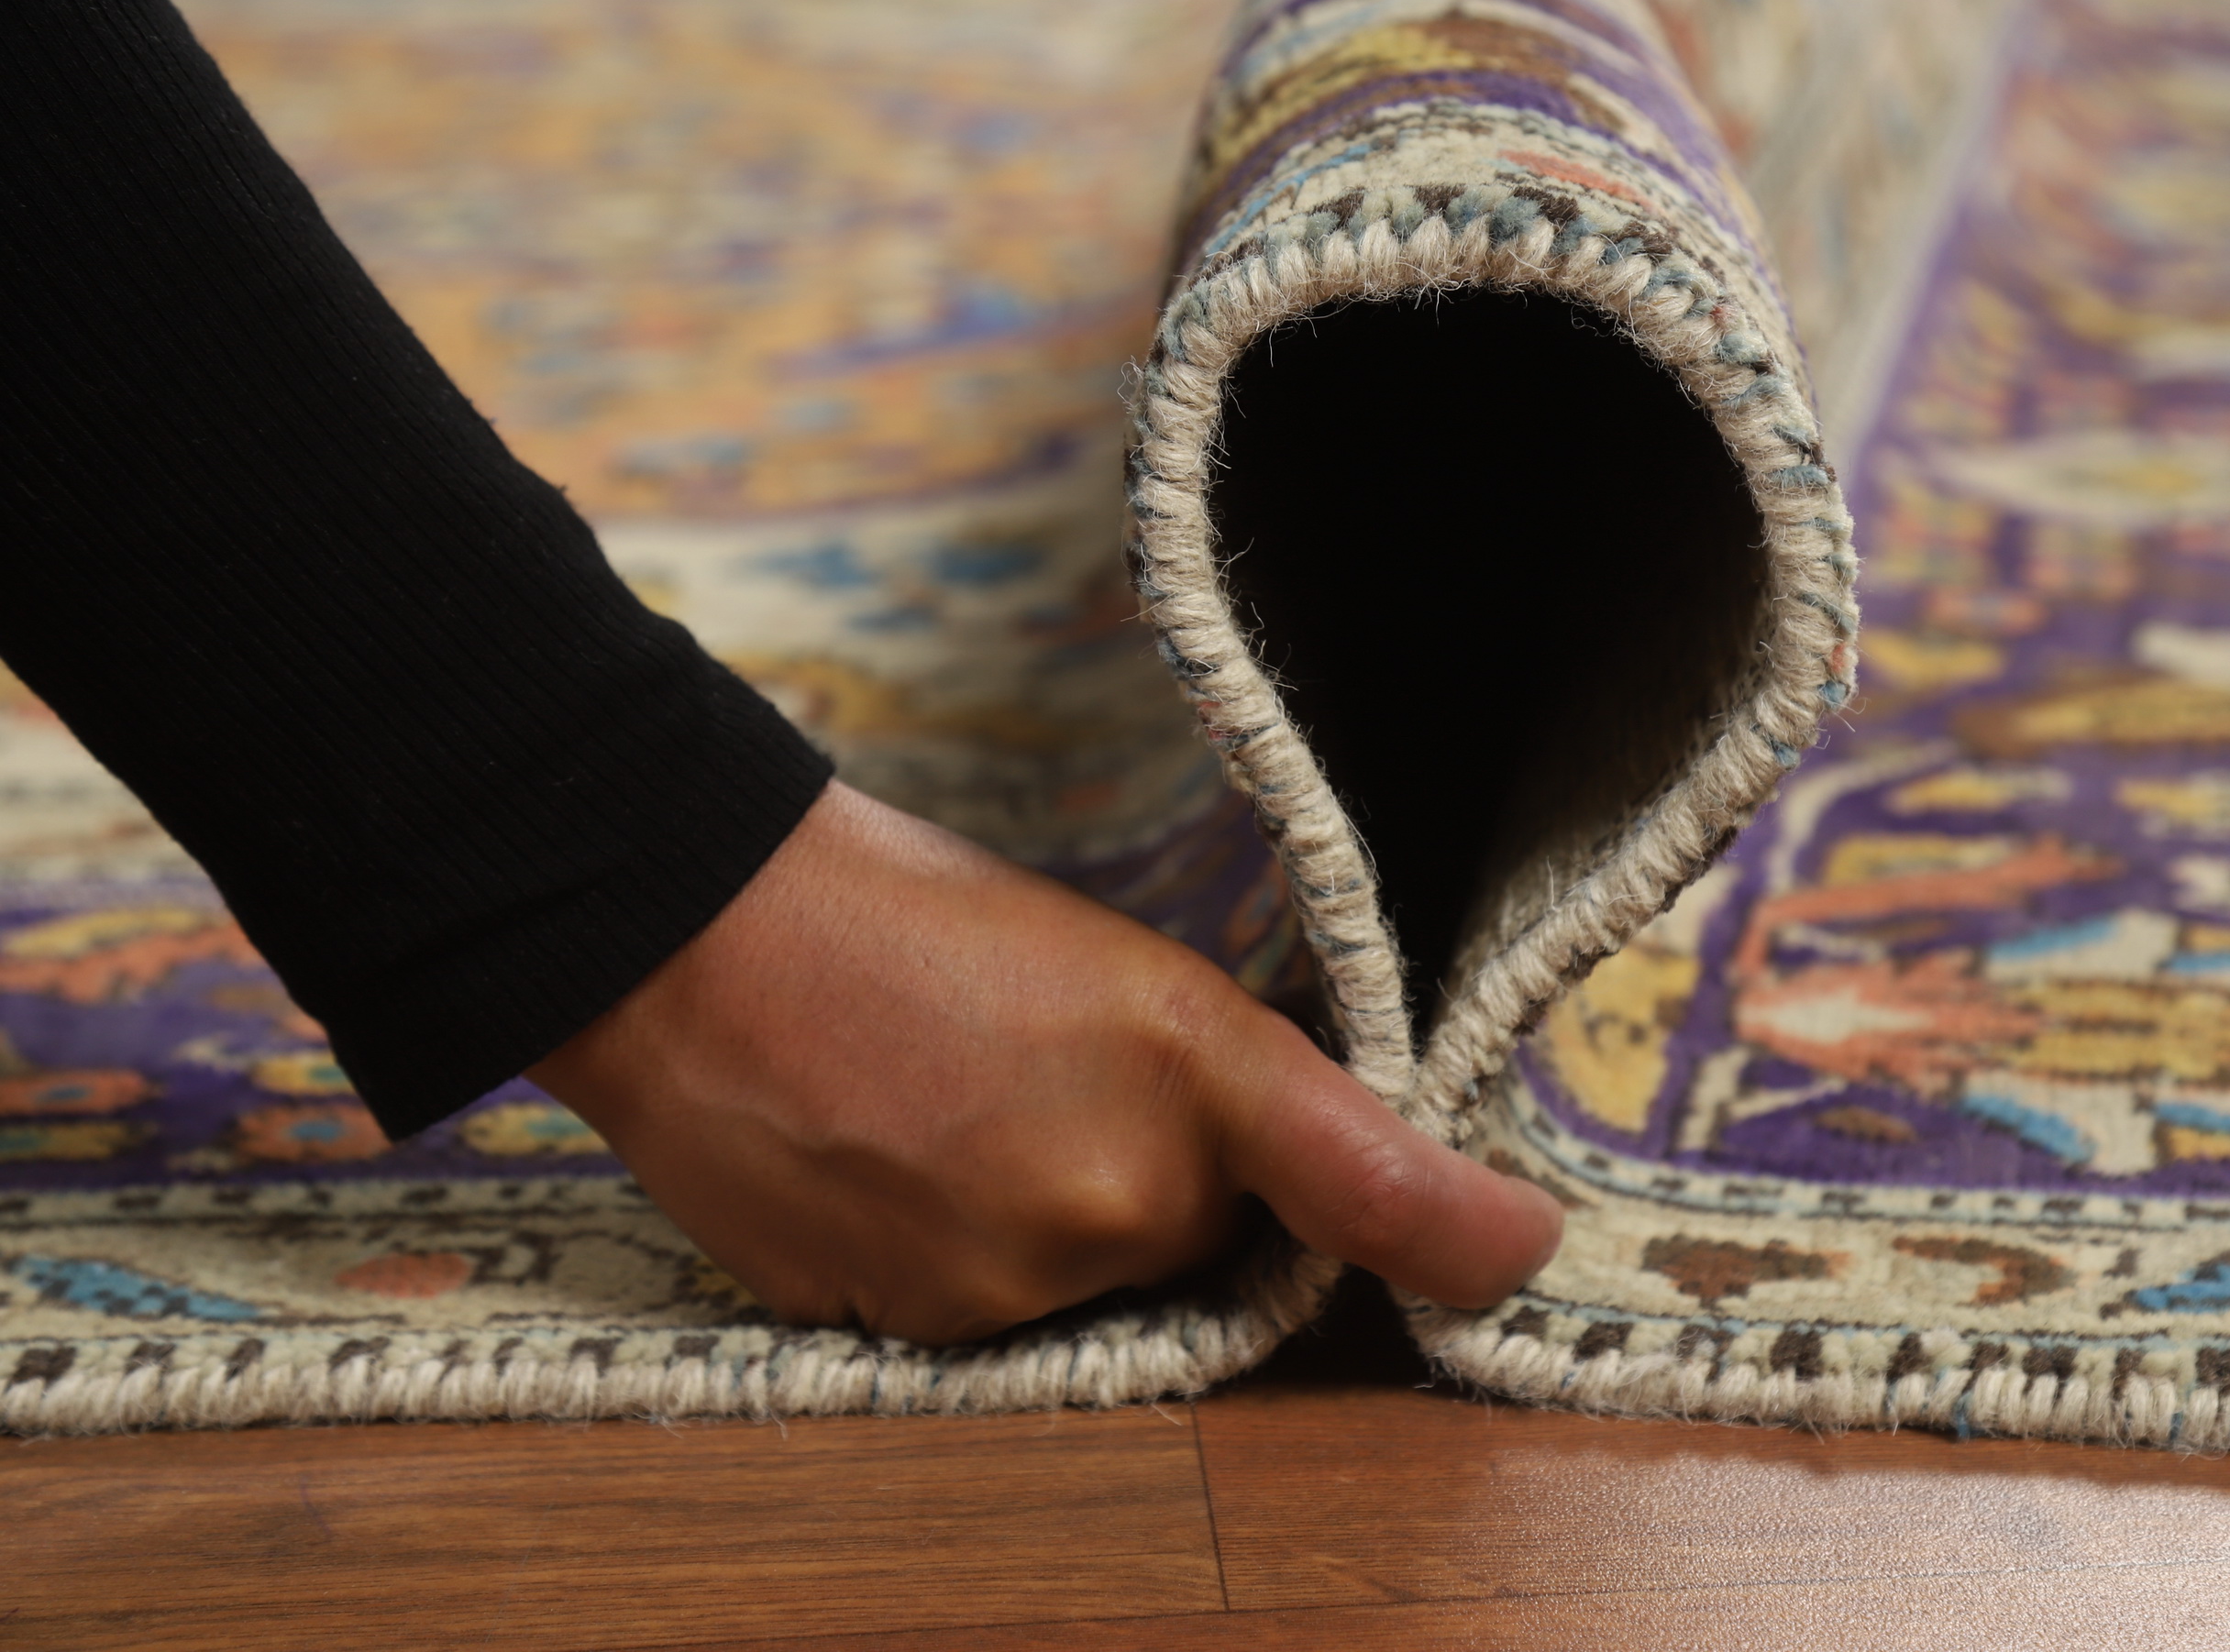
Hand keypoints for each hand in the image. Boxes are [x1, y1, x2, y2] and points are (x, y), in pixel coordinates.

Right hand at [527, 781, 1563, 1342]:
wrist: (696, 938)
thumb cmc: (908, 911)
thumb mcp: (1112, 959)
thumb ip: (1225, 1076)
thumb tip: (1300, 1160)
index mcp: (1185, 1064)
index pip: (1376, 1189)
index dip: (1469, 1236)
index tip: (1517, 1246)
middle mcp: (1115, 1202)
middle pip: (1214, 1244)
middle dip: (1182, 1186)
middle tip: (1077, 1080)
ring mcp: (1007, 1284)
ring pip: (1102, 1285)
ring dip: (1068, 1223)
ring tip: (963, 1104)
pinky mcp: (911, 1334)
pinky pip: (998, 1317)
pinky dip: (976, 1254)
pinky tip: (904, 1157)